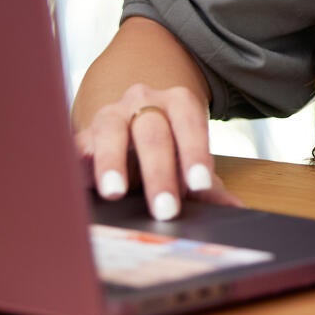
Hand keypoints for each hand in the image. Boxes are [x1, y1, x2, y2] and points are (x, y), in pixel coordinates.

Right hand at [75, 83, 240, 220]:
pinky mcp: (84, 136)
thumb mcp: (189, 165)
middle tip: (166, 210)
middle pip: (152, 132)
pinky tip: (81, 183)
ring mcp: (110, 115)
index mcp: (178, 104)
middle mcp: (143, 102)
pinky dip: (80, 164)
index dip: (194, 152)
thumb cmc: (166, 151)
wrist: (127, 132)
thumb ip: (210, 187)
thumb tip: (235, 212)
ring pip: (111, 131)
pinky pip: (78, 146)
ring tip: (116, 193)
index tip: (199, 185)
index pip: (189, 122)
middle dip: (159, 172)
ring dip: (113, 163)